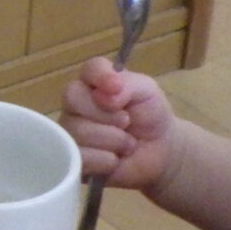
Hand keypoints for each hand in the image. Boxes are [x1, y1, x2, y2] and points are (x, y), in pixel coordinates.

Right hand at [60, 55, 177, 193]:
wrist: (160, 152)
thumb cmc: (151, 115)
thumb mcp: (147, 91)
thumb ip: (127, 84)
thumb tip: (104, 95)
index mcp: (94, 82)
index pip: (89, 69)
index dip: (101, 77)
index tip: (117, 88)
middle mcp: (76, 103)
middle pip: (73, 99)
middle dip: (108, 115)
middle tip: (127, 122)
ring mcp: (71, 131)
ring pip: (78, 131)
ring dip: (113, 140)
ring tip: (127, 144)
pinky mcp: (73, 158)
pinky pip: (80, 156)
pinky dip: (105, 160)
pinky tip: (115, 159)